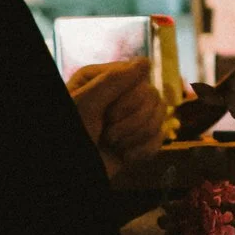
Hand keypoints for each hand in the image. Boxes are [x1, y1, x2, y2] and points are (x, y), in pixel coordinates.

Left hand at [68, 59, 165, 177]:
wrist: (74, 173)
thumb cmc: (73, 136)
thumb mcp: (85, 105)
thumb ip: (113, 80)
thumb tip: (146, 62)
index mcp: (103, 78)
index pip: (139, 75)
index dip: (131, 98)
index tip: (109, 116)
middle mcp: (120, 93)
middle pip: (153, 96)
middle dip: (132, 122)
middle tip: (107, 135)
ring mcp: (131, 116)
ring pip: (160, 115)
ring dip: (137, 136)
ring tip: (114, 145)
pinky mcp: (139, 138)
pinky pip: (160, 137)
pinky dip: (144, 150)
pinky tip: (126, 157)